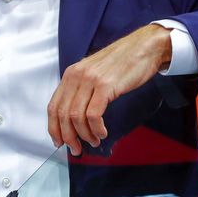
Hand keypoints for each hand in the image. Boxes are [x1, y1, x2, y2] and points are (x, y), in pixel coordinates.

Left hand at [47, 24, 171, 155]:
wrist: (144, 47)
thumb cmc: (122, 62)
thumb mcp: (94, 72)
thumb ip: (83, 90)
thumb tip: (76, 118)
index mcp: (71, 74)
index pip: (53, 106)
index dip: (54, 128)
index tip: (59, 141)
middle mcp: (77, 76)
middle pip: (63, 114)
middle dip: (68, 136)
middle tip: (76, 149)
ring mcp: (90, 80)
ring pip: (76, 116)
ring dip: (84, 135)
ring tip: (93, 141)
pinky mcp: (105, 85)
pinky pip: (94, 114)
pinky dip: (96, 129)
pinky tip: (102, 133)